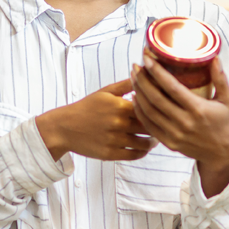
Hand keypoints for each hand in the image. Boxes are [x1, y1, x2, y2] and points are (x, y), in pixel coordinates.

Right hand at [35, 79, 156, 160]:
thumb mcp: (105, 92)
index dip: (158, 111)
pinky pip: (134, 155)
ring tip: (155, 138)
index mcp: (119, 106)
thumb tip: (145, 73)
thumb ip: (126, 85)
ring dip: (152, 142)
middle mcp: (118, 124)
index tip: (163, 111)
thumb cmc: (87, 107)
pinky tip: (144, 148)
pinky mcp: (110, 154)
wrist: (65, 127)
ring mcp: (114, 140)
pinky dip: (142, 152)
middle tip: (163, 126)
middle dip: (158, 127)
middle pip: (149, 127)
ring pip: (144, 144)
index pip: (148, 109)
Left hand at [131, 55, 228, 195]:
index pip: (172, 88)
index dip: (157, 73)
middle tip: (136, 66)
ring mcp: (174, 134)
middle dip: (142, 80)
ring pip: (149, 111)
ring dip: (138, 92)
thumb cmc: (224, 122)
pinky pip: (148, 125)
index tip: (147, 59)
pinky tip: (135, 97)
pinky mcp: (168, 143)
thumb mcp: (227, 99)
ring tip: (133, 77)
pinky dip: (139, 110)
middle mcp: (184, 122)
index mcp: (198, 109)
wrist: (221, 153)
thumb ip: (220, 78)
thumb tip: (215, 57)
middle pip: (156, 98)